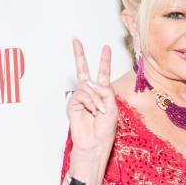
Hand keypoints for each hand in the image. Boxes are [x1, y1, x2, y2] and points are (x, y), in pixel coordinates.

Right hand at [66, 39, 117, 154]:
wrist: (95, 144)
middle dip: (80, 55)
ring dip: (97, 99)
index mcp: (102, 94)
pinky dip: (90, 102)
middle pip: (83, 71)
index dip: (104, 61)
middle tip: (75, 40)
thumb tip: (90, 82)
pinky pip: (82, 94)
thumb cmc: (105, 130)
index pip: (102, 74)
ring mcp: (80, 99)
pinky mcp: (72, 104)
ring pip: (87, 86)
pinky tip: (93, 112)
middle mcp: (90, 94)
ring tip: (100, 112)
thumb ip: (105, 92)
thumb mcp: (112, 107)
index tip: (106, 48)